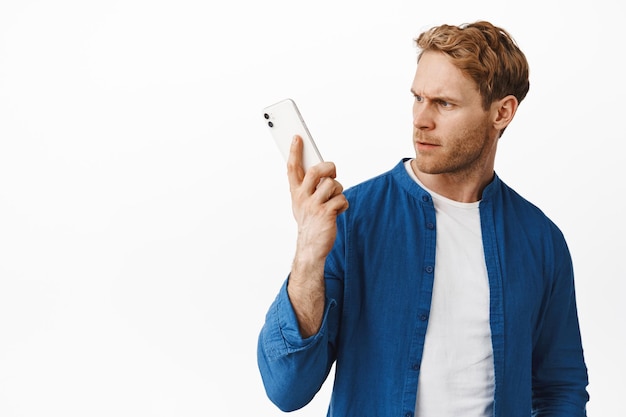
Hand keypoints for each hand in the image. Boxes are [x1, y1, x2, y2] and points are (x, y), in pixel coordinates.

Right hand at [287, 136, 348, 265]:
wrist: (310, 247)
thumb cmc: (309, 222)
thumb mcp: (302, 204)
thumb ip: (308, 187)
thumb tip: (321, 170)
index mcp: (296, 193)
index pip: (293, 168)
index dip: (295, 151)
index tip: (297, 138)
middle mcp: (302, 197)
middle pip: (316, 171)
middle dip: (328, 168)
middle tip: (332, 172)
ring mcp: (313, 206)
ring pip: (332, 184)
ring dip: (338, 191)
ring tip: (334, 201)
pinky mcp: (326, 214)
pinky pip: (341, 199)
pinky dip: (343, 204)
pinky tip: (338, 211)